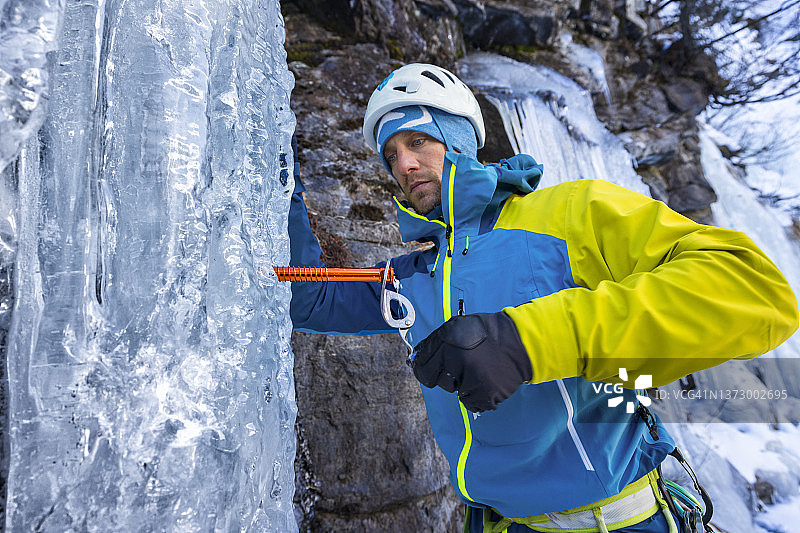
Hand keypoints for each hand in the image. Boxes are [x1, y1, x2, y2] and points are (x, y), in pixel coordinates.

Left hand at [412, 312, 531, 412]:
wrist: (520, 341)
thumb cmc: (489, 334)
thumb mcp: (458, 327)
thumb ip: (437, 344)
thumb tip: (416, 359)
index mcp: (447, 342)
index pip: (422, 367)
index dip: (426, 370)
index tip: (431, 372)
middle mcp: (457, 359)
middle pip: (440, 382)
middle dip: (451, 377)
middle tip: (466, 366)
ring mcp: (471, 377)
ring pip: (457, 393)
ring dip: (467, 386)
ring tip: (482, 370)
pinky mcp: (485, 393)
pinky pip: (472, 402)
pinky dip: (479, 395)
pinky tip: (488, 380)